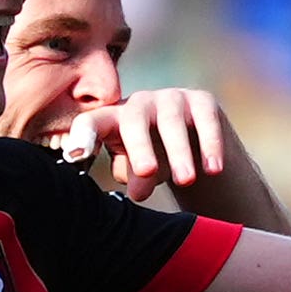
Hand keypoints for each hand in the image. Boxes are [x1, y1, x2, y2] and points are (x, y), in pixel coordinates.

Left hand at [66, 88, 236, 201]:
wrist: (198, 150)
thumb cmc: (159, 163)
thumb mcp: (142, 174)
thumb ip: (137, 179)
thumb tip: (138, 192)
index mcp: (113, 120)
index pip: (91, 122)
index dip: (83, 135)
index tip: (77, 155)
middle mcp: (139, 104)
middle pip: (134, 120)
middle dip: (140, 146)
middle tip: (147, 171)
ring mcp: (171, 99)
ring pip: (171, 121)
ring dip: (178, 152)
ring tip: (185, 180)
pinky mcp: (202, 101)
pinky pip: (205, 120)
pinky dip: (209, 145)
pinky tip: (213, 169)